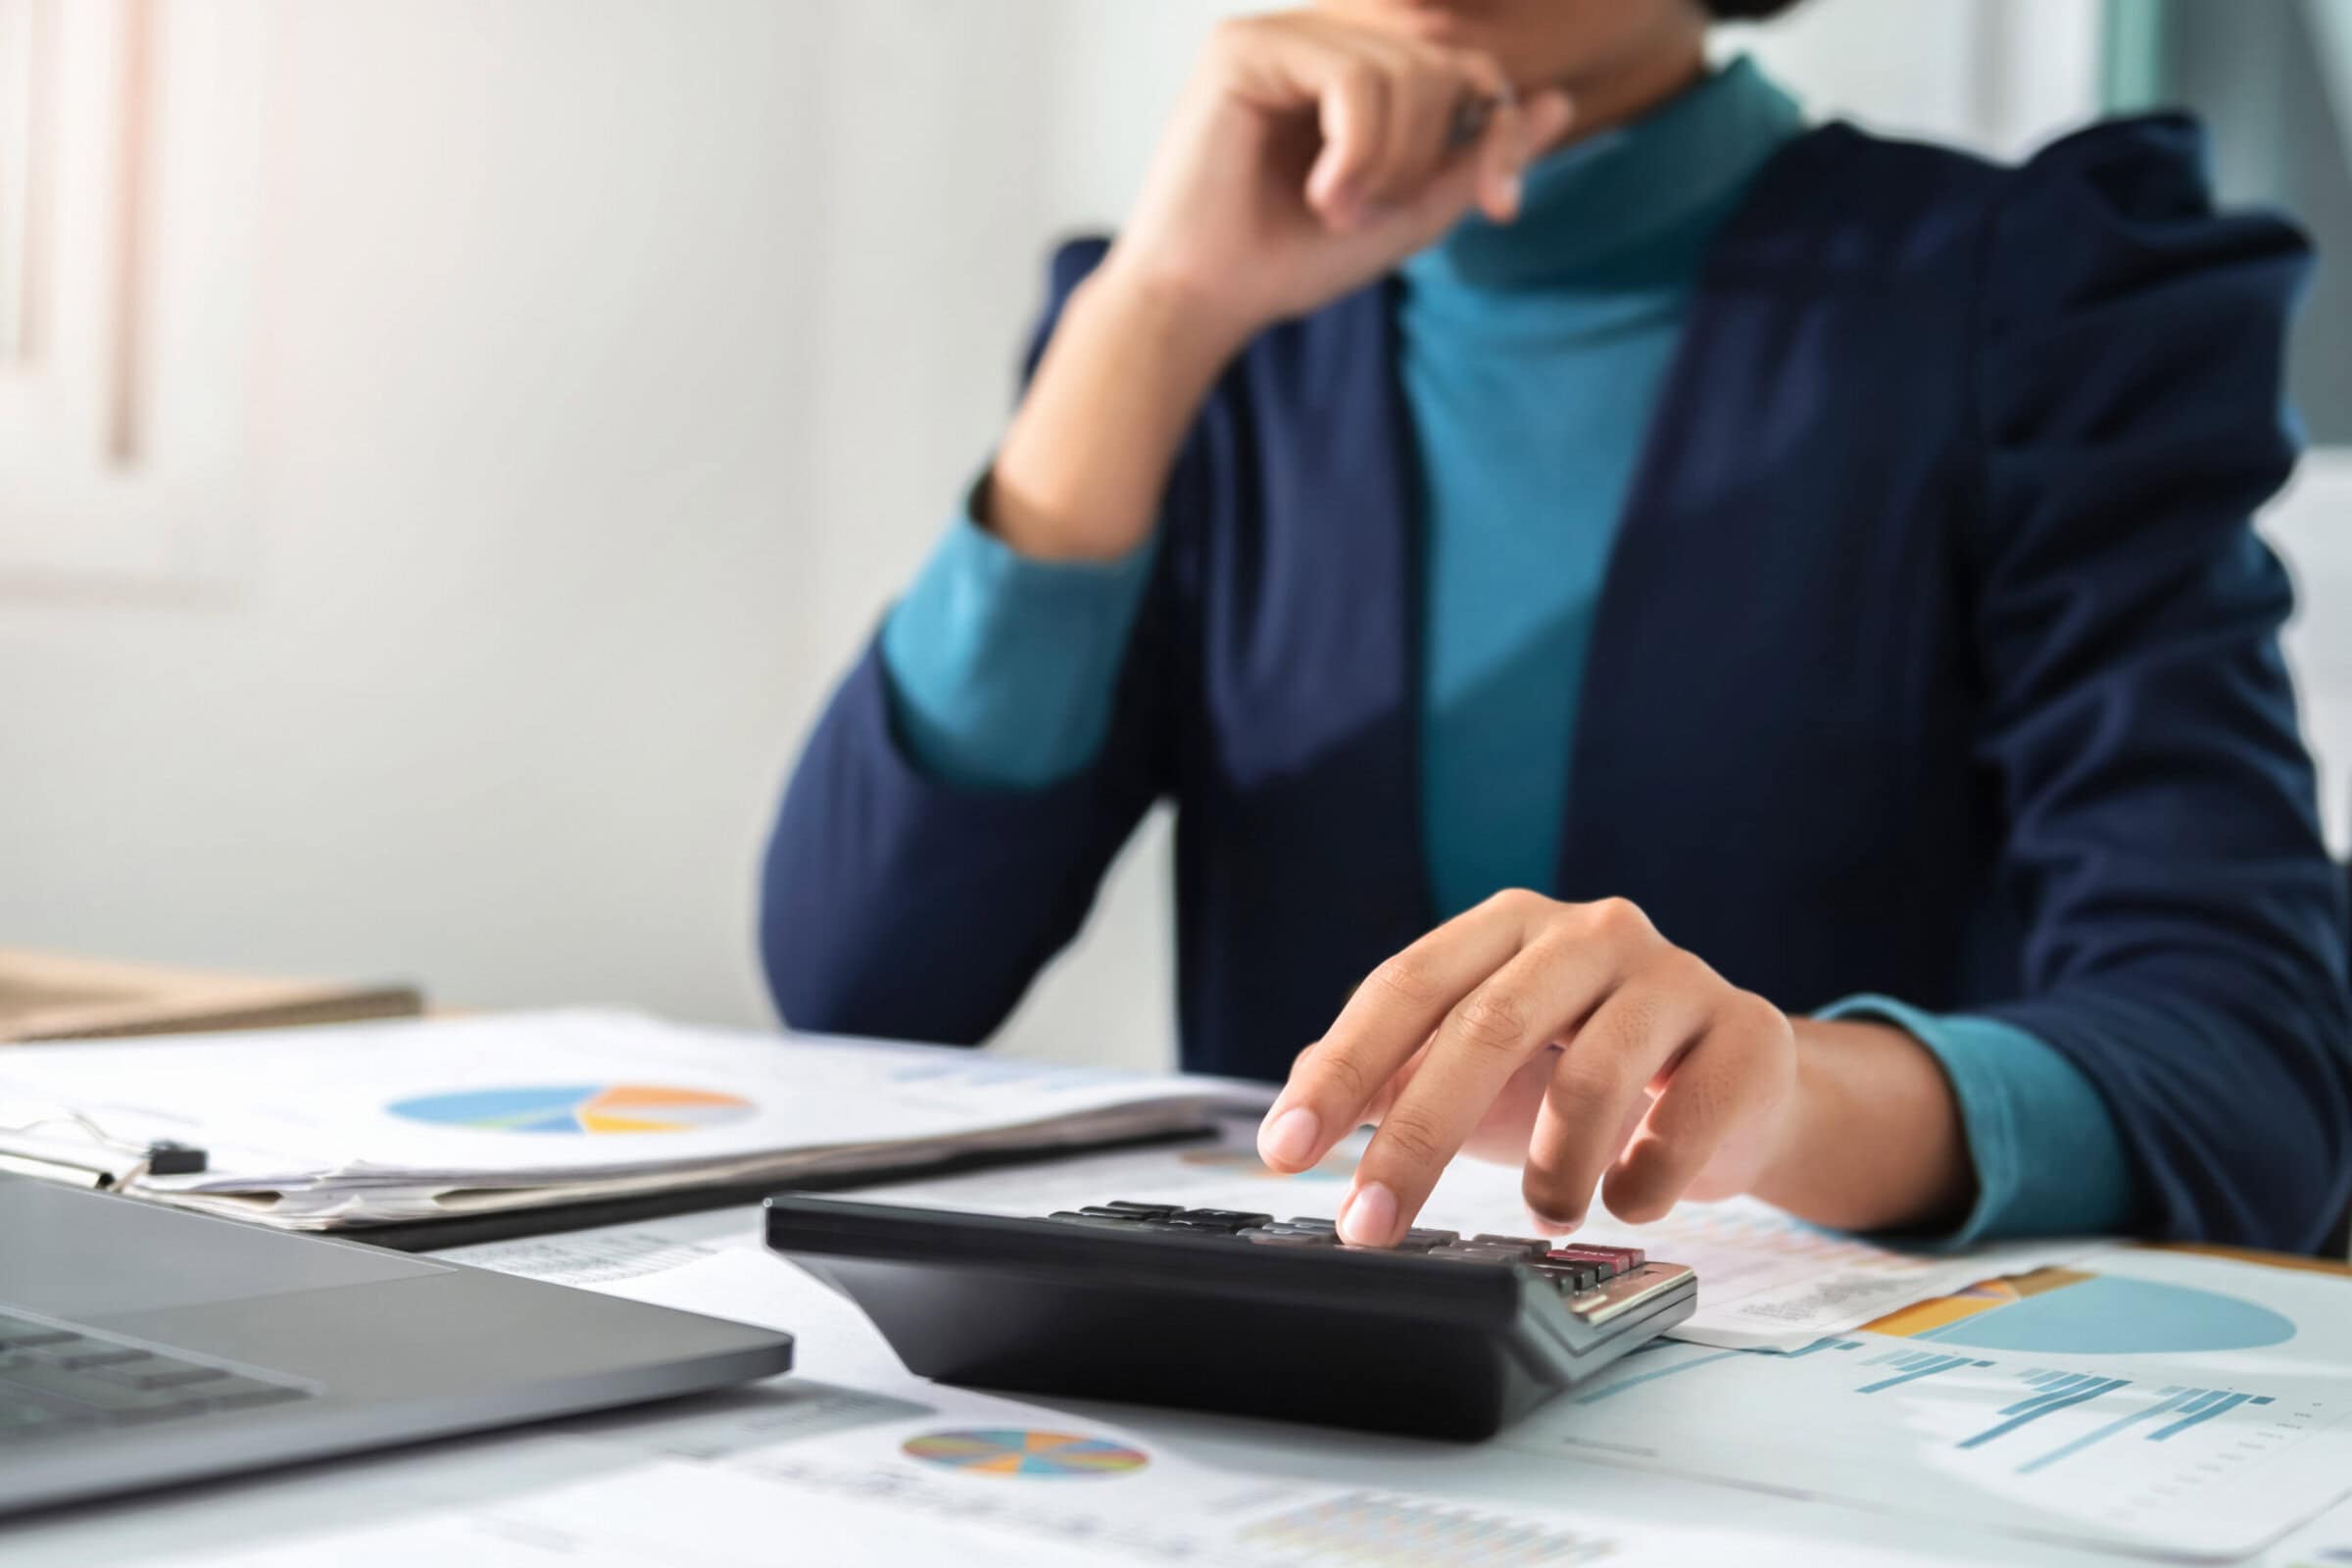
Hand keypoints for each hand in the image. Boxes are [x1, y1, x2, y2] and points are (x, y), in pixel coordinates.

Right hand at [1101, 10, 1575, 348]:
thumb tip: (1558, 101)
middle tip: (1373, 216)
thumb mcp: (1409, 213)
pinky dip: (1356, 148)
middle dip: (1430, 154)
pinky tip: (1321, 193)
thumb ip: (1475, 157)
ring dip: (1391, 160)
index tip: (1500, 206)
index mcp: (1354, 74)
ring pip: (1403, 68)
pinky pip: (1349, 75)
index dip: (1499, 126)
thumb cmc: (1288, 261)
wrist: (1203, 300)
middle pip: (1440, 63)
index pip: (1462, 66)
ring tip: (1339, 211)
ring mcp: (1279, 37)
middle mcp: (1317, 41)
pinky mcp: (1243, 48)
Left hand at [1256, 891, 1800, 1244]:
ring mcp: (1675, 978)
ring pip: (1589, 1080)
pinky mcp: (1747, 1036)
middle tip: (1370, 1223)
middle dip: (1415, 1140)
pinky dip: (1642, 1183)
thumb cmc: (1584, 1071)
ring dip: (1550, 1173)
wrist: (1734, 1086)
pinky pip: (1684, 1125)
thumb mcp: (1478, 1066)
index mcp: (1508, 926)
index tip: (1286, 1147)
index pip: (1405, 987)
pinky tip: (1629, 1199)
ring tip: (1546, 1212)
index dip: (1340, 1070)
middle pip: (1484, 1027)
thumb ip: (1389, 1073)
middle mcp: (1588, 932)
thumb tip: (1293, 1102)